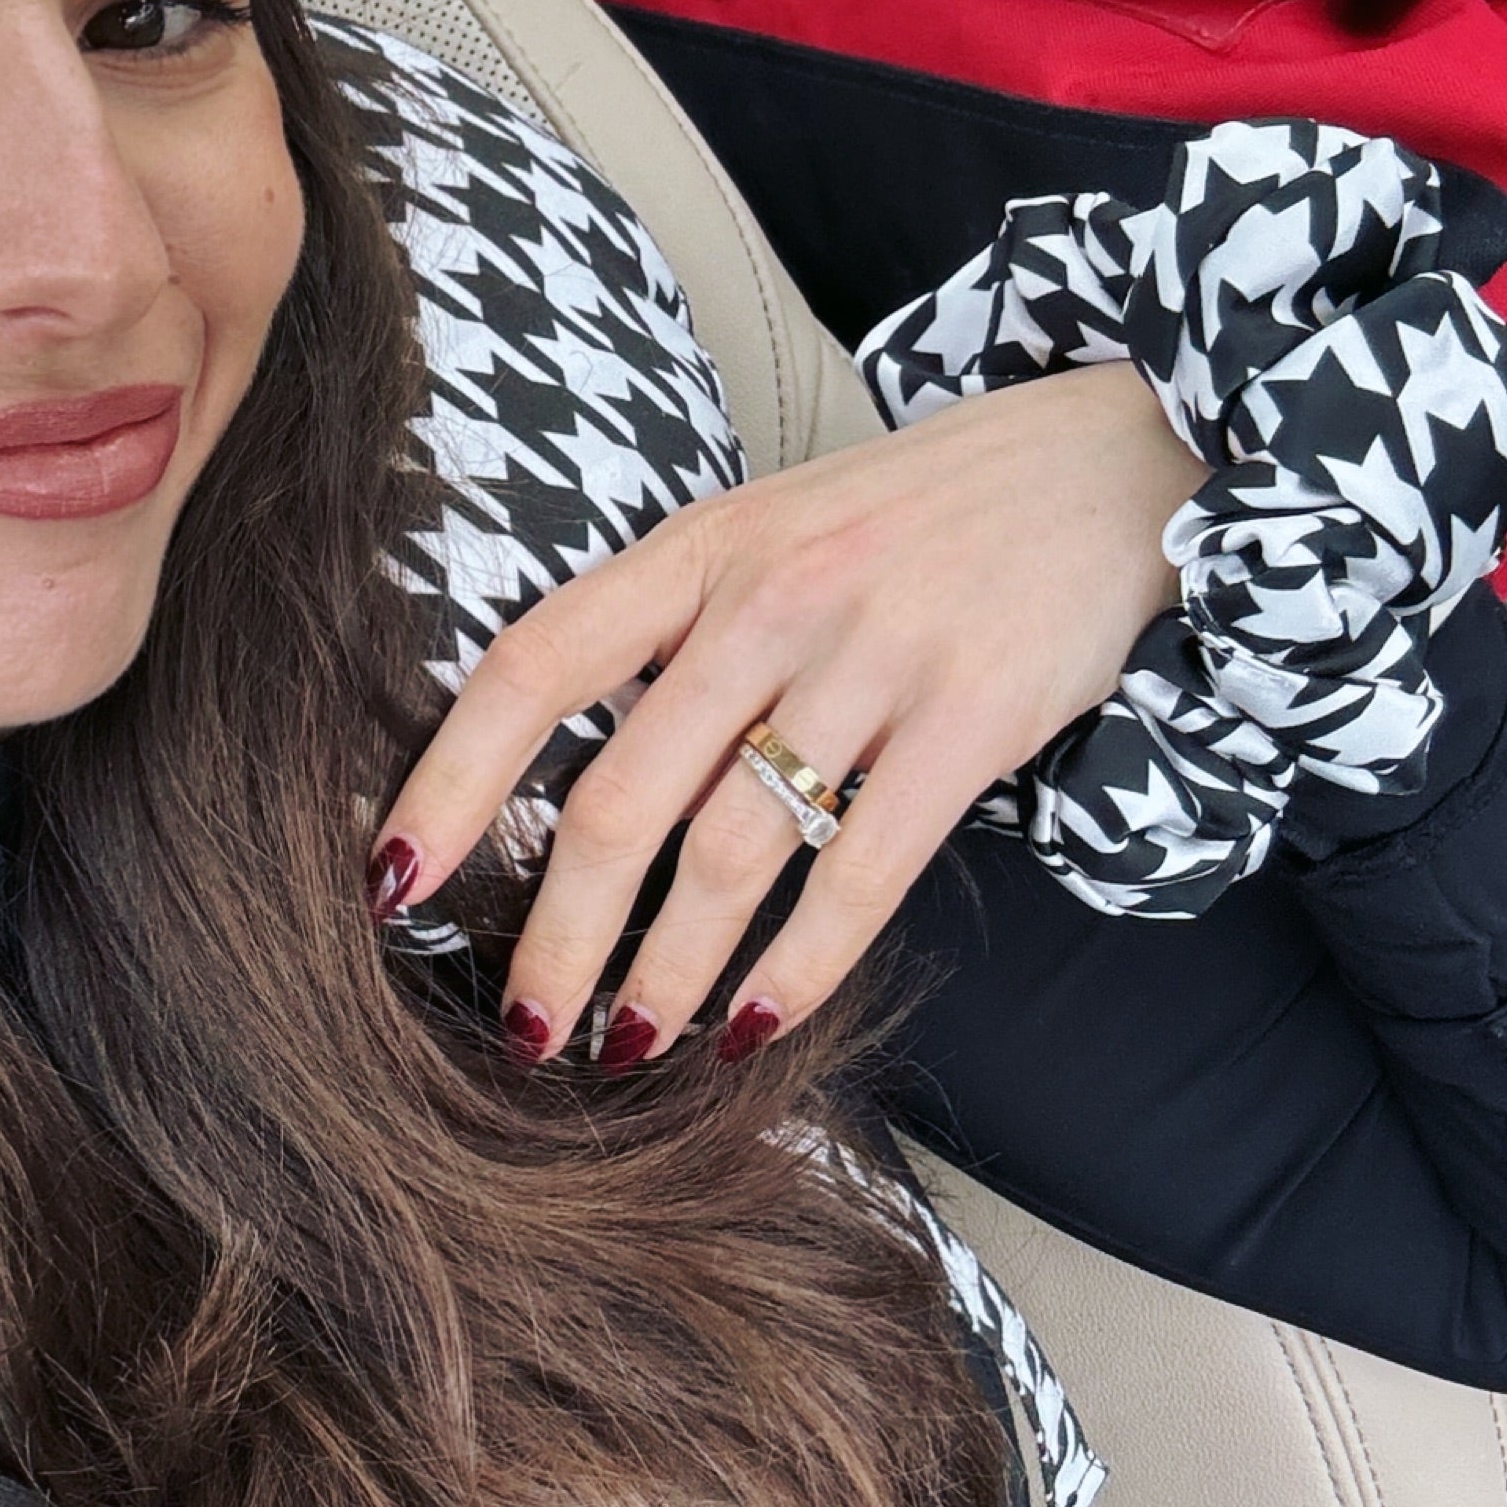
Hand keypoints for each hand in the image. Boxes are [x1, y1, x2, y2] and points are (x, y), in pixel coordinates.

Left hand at [370, 362, 1206, 1064]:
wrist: (1117, 460)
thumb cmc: (917, 519)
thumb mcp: (770, 535)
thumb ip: (673, 636)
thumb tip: (564, 781)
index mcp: (696, 549)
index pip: (532, 669)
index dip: (449, 782)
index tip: (390, 881)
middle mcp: (768, 598)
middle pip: (618, 797)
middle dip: (555, 936)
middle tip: (521, 1030)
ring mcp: (872, 656)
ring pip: (729, 853)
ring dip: (665, 975)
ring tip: (627, 1047)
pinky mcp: (972, 718)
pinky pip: (860, 871)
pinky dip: (798, 968)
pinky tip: (754, 1029)